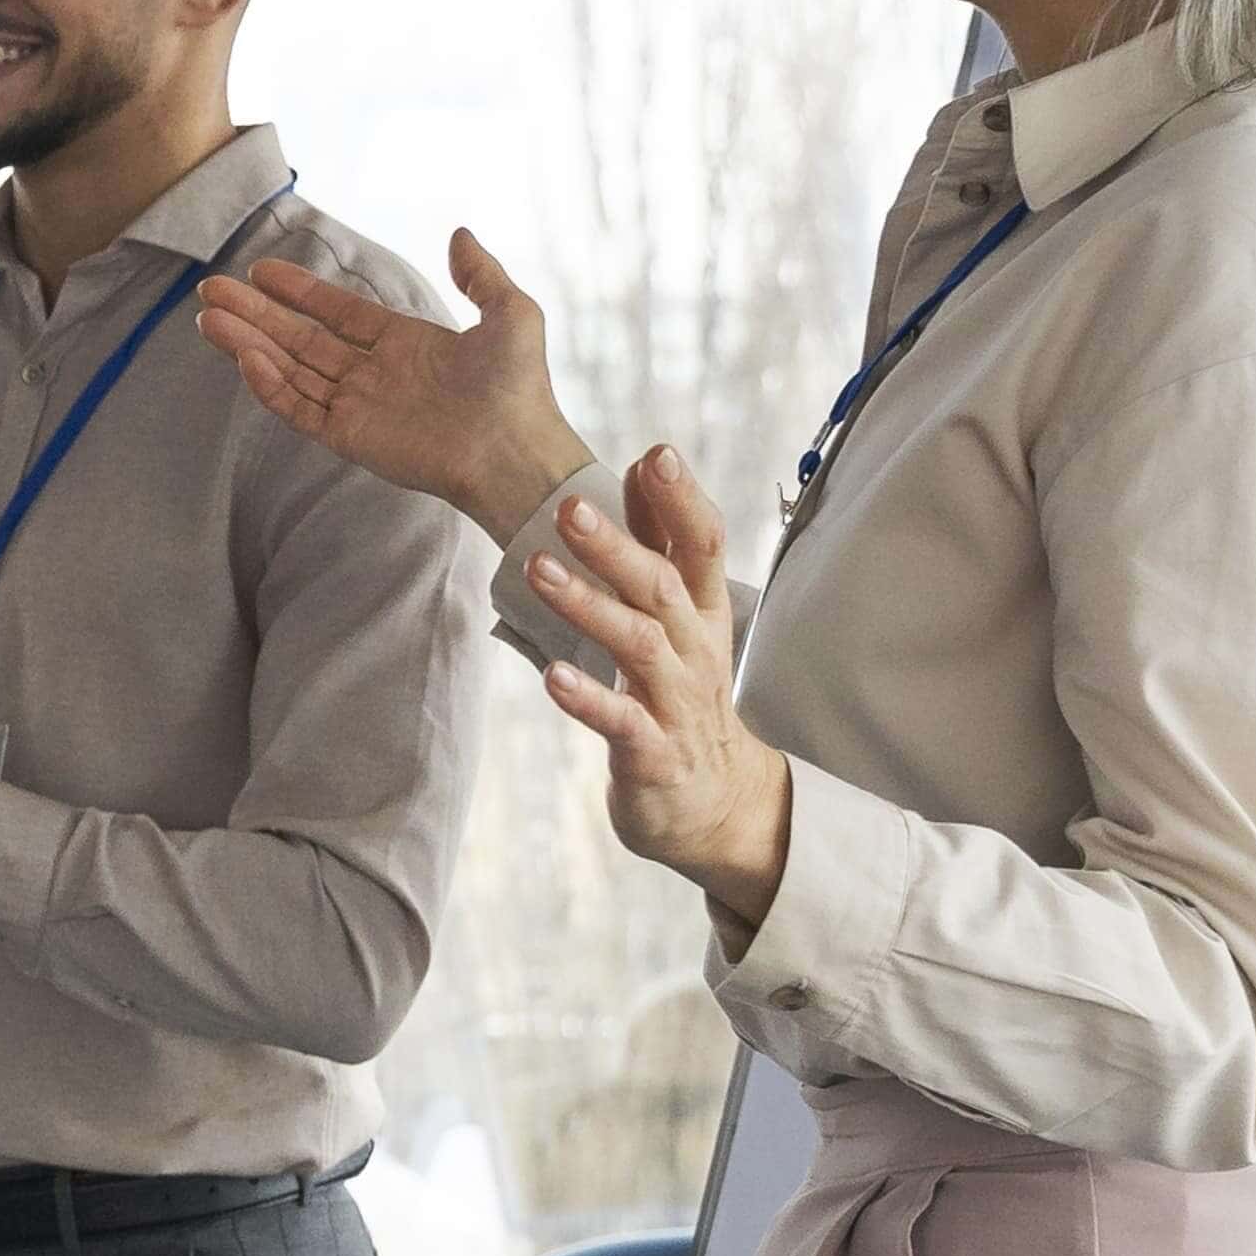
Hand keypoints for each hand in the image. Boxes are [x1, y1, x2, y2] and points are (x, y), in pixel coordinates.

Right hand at [199, 230, 596, 546]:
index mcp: (405, 344)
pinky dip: (270, 385)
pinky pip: (300, 408)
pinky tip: (245, 359)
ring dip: (249, 343)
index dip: (298, 291)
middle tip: (210, 291)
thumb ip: (481, 274)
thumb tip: (459, 233)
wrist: (517, 451)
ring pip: (290, 370)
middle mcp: (374, 374)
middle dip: (255, 314)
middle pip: (300, 338)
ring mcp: (358, 407)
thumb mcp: (512, 313)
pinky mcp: (350, 438)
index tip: (260, 271)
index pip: (336, 313)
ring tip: (208, 319)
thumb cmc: (520, 388)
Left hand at [525, 447, 800, 935]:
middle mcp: (694, 649)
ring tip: (538, 573)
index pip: (703, 544)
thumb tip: (644, 461)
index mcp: (703, 610)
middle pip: (662, 587)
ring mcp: (674, 701)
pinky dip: (587, 698)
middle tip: (567, 507)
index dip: (681, 500)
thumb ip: (660, 538)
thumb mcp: (680, 613)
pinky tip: (551, 677)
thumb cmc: (683, 693)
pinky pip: (620, 722)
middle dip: (616, 545)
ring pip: (638, 645)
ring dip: (588, 607)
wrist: (717, 803)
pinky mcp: (650, 752)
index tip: (656, 452)